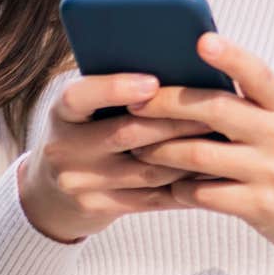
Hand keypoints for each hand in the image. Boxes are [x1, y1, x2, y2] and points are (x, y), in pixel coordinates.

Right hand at [17, 71, 218, 243]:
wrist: (52, 191)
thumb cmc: (85, 131)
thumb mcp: (86, 107)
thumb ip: (116, 89)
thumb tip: (176, 66)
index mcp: (61, 112)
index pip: (80, 96)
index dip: (115, 89)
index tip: (153, 83)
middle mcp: (64, 149)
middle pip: (125, 135)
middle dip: (173, 122)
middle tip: (215, 110)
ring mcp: (79, 183)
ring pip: (145, 170)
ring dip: (187, 156)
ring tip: (221, 140)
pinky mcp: (98, 208)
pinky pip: (150, 199)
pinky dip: (183, 186)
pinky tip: (210, 174)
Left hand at [126, 32, 273, 273]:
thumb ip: (250, 99)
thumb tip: (193, 70)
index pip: (258, 73)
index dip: (231, 56)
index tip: (202, 40)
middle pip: (215, 110)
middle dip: (167, 105)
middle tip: (134, 103)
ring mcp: (270, 171)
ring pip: (199, 154)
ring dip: (160, 150)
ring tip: (137, 146)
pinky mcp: (258, 206)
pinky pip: (204, 194)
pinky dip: (178, 188)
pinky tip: (166, 184)